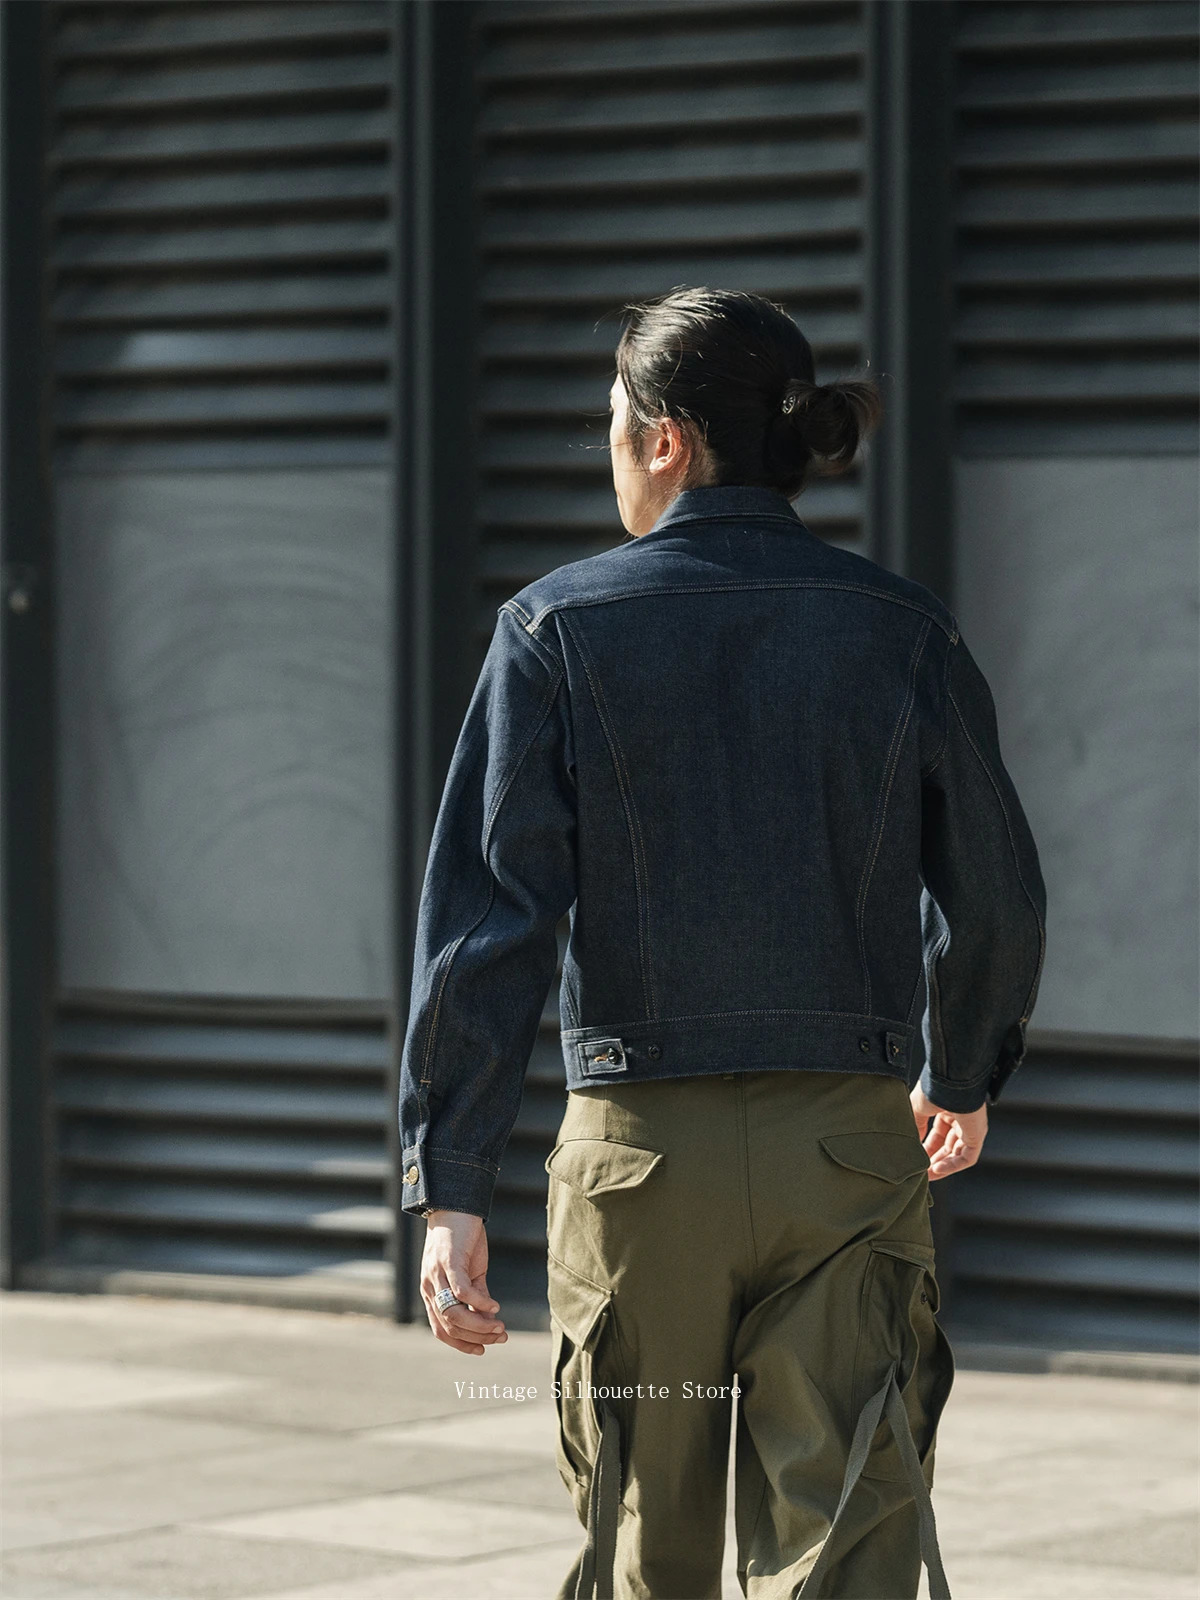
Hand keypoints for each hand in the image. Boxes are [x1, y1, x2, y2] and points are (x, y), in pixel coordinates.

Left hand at [420, 1209, 507, 1355]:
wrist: (455, 1206)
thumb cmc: (461, 1240)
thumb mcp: (470, 1273)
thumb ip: (477, 1297)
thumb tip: (490, 1320)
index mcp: (432, 1293)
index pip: (441, 1330)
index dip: (461, 1344)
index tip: (483, 1349)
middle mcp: (430, 1287)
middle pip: (449, 1326)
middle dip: (476, 1337)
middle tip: (500, 1336)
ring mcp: (437, 1275)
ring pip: (454, 1313)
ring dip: (479, 1325)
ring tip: (500, 1326)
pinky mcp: (449, 1261)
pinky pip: (462, 1291)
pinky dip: (480, 1303)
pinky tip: (495, 1305)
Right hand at [910, 1085, 987, 1178]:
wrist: (949, 1082)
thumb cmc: (933, 1089)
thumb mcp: (917, 1108)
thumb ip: (915, 1126)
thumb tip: (913, 1143)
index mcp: (947, 1110)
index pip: (937, 1135)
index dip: (926, 1148)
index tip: (914, 1159)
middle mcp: (960, 1119)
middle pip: (948, 1147)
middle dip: (934, 1160)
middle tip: (921, 1172)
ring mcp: (970, 1128)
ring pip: (957, 1154)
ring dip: (943, 1166)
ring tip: (927, 1176)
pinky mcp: (977, 1135)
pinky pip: (967, 1157)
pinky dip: (952, 1166)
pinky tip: (936, 1169)